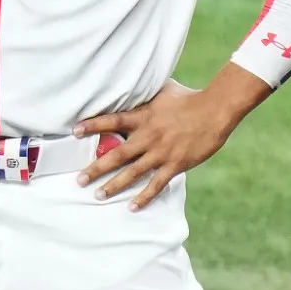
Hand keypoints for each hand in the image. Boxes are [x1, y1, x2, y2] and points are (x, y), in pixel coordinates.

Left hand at [73, 66, 267, 209]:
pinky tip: (132, 207)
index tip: (74, 131)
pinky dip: (144, 197)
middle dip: (96, 168)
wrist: (216, 109)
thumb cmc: (191, 97)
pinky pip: (156, 184)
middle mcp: (148, 137)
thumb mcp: (165, 90)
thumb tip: (137, 82)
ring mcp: (161, 152)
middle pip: (117, 155)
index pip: (113, 121)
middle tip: (79, 179)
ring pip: (132, 173)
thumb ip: (148, 94)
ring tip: (98, 195)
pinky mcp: (175, 164)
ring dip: (113, 185)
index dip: (93, 126)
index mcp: (144, 117)